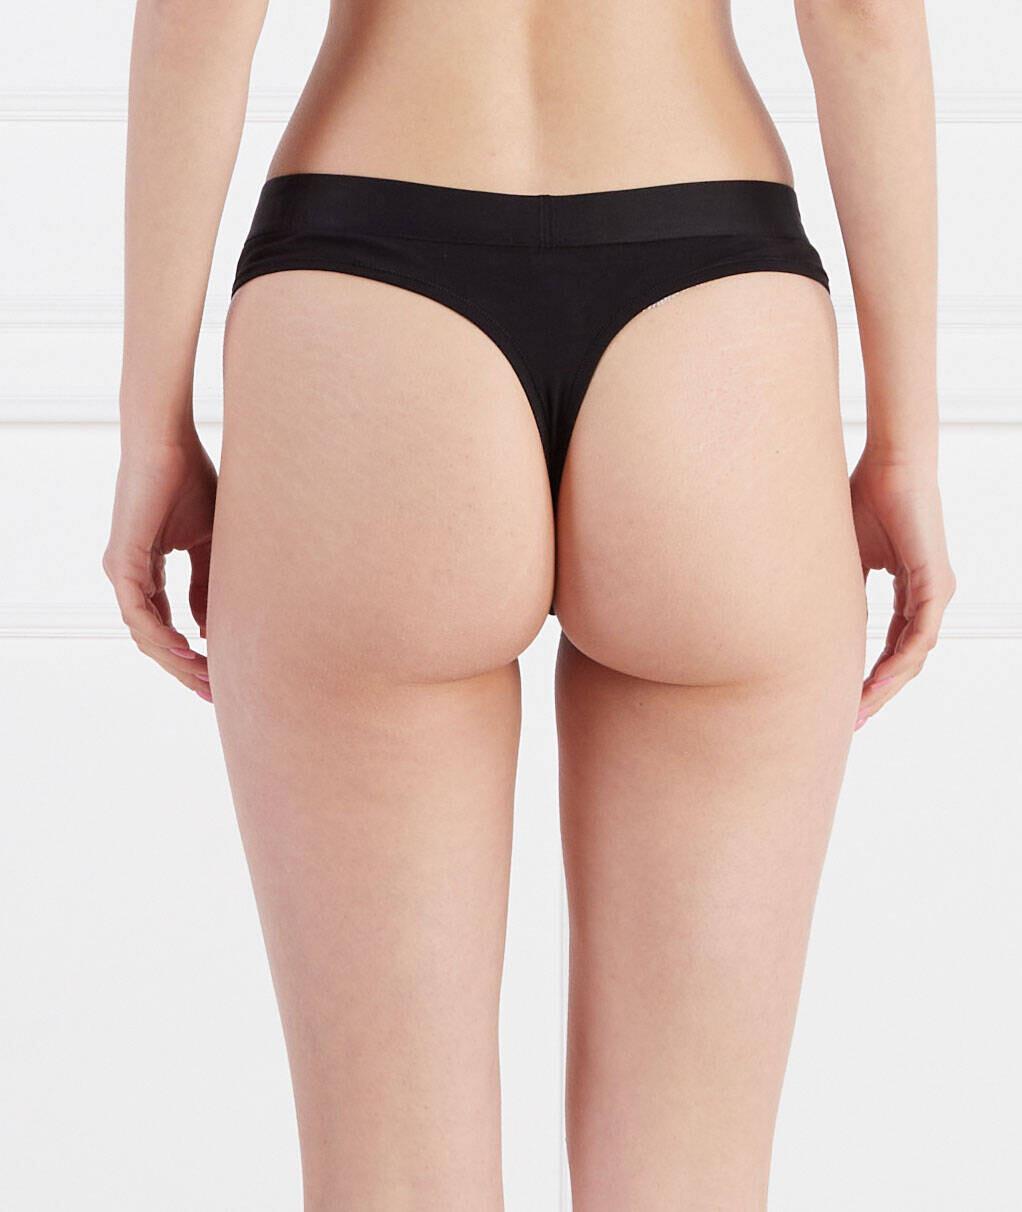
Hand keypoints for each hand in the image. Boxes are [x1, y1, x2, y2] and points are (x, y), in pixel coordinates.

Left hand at [102, 429, 217, 701]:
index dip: (191, 655)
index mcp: (145, 570)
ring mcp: (121, 570)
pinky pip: (139, 612)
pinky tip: (189, 650)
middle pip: (153, 639)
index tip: (219, 677)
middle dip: (184, 669)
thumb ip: (206, 585)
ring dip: (175, 660)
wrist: (168, 442)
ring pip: (144, 633)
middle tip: (213, 694)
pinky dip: (164, 635)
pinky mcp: (122, 560)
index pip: (164, 626)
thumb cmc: (191, 481)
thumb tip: (207, 628)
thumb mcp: (209, 544)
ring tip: (206, 677)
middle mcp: (128, 576)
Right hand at [850, 448, 955, 729]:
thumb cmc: (865, 498)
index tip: (846, 701)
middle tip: (853, 721)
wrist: (891, 463)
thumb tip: (823, 624)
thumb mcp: (847, 559)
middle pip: (907, 660)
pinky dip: (899, 661)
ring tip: (861, 708)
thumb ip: (844, 591)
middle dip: (879, 693)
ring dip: (888, 686)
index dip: (871, 675)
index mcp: (911, 589)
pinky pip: (920, 635)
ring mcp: (936, 590)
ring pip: (916, 655)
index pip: (894, 645)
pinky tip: (879, 680)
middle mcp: (929, 595)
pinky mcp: (935, 582)